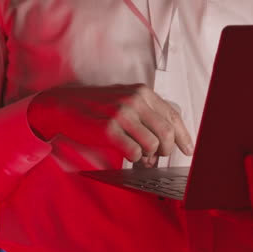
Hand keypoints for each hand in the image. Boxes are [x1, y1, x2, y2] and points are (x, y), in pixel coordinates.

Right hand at [27, 84, 194, 164]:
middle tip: (156, 156)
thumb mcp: (125, 99)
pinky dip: (133, 158)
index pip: (173, 116)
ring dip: (147, 156)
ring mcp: (121, 115)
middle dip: (165, 150)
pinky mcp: (109, 130)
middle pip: (166, 134)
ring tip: (139, 156)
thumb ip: (147, 114)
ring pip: (152, 145)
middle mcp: (134, 101)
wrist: (64, 105)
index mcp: (142, 92)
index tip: (188, 150)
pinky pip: (133, 153)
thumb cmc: (96, 105)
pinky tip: (126, 154)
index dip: (183, 137)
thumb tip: (167, 139)